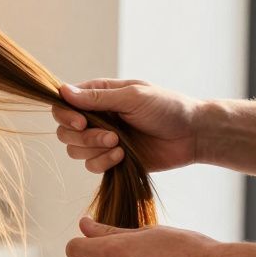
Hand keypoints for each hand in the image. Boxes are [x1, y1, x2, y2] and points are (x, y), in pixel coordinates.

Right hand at [52, 79, 203, 173]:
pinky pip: (91, 165)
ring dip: (94, 149)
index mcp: (98, 96)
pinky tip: (123, 156)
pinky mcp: (111, 159)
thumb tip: (62, 91)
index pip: (63, 104)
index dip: (65, 115)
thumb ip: (97, 98)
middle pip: (65, 131)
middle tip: (111, 136)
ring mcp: (102, 139)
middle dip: (83, 137)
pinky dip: (103, 162)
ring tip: (119, 145)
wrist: (192, 135)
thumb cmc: (167, 107)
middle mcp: (96, 117)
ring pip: (75, 150)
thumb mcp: (132, 97)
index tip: (81, 122)